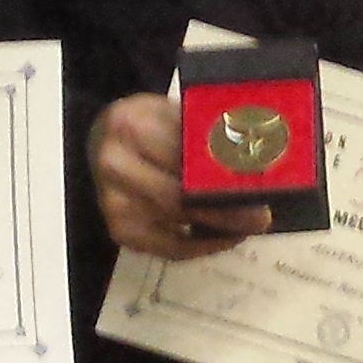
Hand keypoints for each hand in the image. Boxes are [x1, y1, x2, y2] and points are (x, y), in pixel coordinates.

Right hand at [93, 93, 267, 260]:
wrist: (101, 145)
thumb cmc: (149, 128)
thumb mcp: (171, 113)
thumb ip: (204, 132)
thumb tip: (255, 156)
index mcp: (132, 125)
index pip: (183, 156)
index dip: (221, 172)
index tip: (255, 182)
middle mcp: (116, 165)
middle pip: (178, 197)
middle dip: (225, 211)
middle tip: (261, 217)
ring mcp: (114, 203)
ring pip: (177, 227)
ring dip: (219, 231)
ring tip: (248, 226)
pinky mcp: (119, 231)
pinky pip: (169, 249)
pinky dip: (201, 247)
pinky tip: (224, 237)